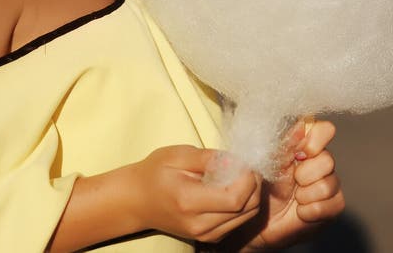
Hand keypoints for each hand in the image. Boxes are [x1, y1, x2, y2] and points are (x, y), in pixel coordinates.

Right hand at [130, 144, 262, 242]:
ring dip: (252, 195)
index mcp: (190, 201)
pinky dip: (244, 205)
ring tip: (242, 174)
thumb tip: (235, 160)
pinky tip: (234, 187)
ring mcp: (204, 234)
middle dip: (254, 185)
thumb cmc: (155, 172)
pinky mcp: (209, 237)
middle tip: (248, 166)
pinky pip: (238, 222)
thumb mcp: (178, 155)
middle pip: (246, 210)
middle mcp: (199, 224)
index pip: (235, 198)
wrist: (138, 200)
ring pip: (246, 217)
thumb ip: (208, 158)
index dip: (248, 179)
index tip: (246, 162)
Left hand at [229, 120, 344, 250]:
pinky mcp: (333, 206)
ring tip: (294, 198)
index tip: (299, 154)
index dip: (315, 141)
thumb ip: (285, 142)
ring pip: (330, 184)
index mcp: (304, 143)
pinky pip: (334, 204)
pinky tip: (301, 212)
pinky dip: (312, 211)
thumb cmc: (261, 184)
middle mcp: (320, 160)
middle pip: (328, 159)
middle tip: (292, 181)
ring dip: (306, 195)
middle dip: (305, 174)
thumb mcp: (268, 160)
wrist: (259, 220)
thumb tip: (301, 124)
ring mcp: (329, 183)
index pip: (324, 130)